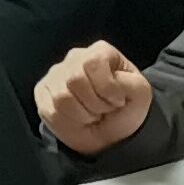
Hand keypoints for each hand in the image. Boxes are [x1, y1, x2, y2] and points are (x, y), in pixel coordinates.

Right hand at [37, 39, 153, 155]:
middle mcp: (74, 58)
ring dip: (82, 114)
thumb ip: (128, 83)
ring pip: (61, 97)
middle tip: (103, 110)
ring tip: (91, 114)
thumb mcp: (140, 93)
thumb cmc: (126, 108)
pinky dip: (68, 122)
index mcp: (99, 52)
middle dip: (94, 103)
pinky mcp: (43, 94)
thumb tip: (108, 82)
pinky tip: (78, 119)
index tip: (117, 101)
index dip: (107, 88)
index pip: (93, 63)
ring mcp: (55, 75)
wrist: (113, 132)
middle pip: (74, 79)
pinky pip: (50, 110)